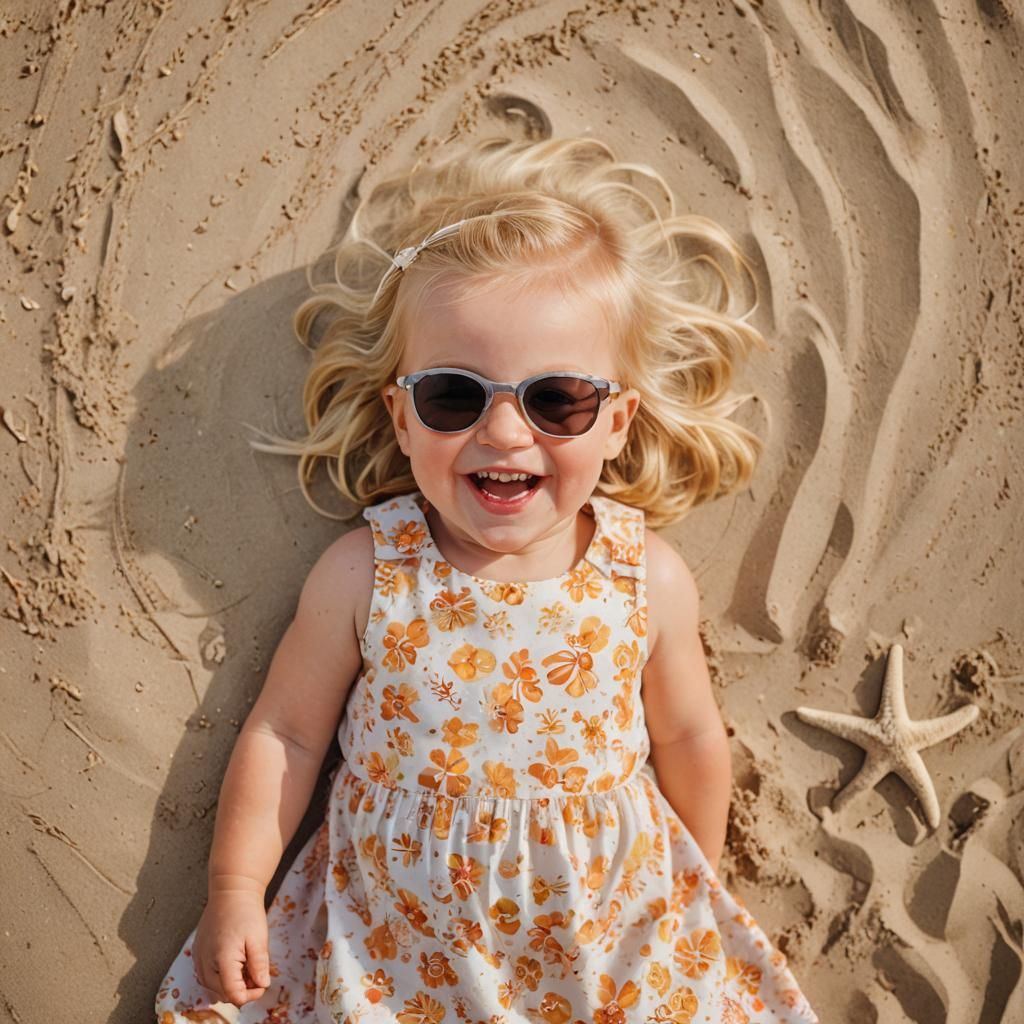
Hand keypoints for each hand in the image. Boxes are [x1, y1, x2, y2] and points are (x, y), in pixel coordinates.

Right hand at [192, 884, 271, 1006]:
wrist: (231, 890)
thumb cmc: (245, 911)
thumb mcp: (258, 938)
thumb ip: (259, 965)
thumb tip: (262, 985)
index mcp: (222, 960)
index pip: (233, 995)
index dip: (250, 995)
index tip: (262, 983)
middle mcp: (205, 963)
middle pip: (222, 994)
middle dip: (241, 990)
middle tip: (256, 972)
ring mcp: (199, 958)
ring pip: (213, 987)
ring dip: (230, 984)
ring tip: (246, 965)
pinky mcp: (197, 953)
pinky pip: (207, 975)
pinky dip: (221, 976)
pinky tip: (234, 961)